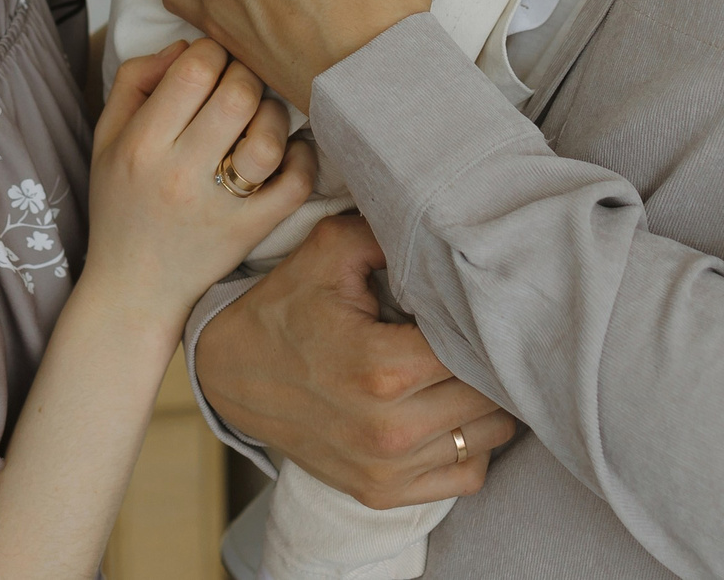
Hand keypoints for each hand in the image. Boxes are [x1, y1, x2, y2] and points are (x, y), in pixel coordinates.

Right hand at [83, 39, 316, 333]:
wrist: (133, 288)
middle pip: (238, 95)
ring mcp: (221, 207)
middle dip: (244, 76)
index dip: (210, 53)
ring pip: (270, 138)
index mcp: (142, 145)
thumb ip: (136, 81)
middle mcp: (181, 175)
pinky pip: (296, 184)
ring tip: (258, 120)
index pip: (194, 71)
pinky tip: (286, 151)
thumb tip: (184, 46)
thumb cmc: (121, 204)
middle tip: (237, 86)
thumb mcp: (106, 137)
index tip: (209, 65)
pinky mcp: (251, 232)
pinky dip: (302, 157)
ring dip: (272, 116)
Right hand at [197, 215, 515, 508]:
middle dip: (492, 359)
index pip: (478, 348)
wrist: (231, 373)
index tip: (479, 302)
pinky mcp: (382, 493)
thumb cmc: (286, 307)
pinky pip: (467, 474)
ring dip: (490, 402)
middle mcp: (389, 428)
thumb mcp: (330, 250)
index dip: (487, 320)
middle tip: (482, 330)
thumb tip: (450, 230)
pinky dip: (472, 444)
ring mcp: (386, 468)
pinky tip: (453, 409)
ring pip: (490, 435)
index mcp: (382, 367)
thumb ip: (391, 233)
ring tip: (468, 367)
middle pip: (491, 395)